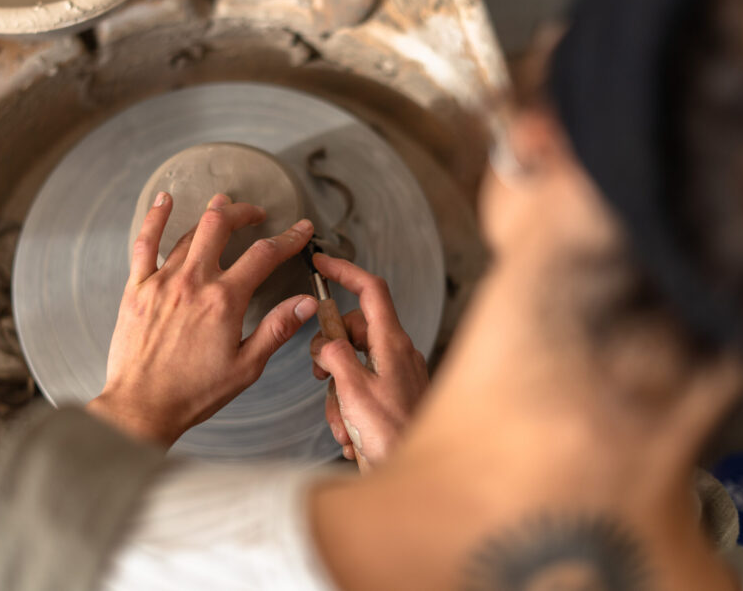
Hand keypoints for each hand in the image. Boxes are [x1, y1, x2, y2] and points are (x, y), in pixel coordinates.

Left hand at [88, 192, 318, 445]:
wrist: (142, 407)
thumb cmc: (194, 393)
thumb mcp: (246, 367)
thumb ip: (276, 329)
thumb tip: (306, 303)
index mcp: (224, 301)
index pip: (264, 255)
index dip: (288, 238)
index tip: (302, 229)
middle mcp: (193, 282)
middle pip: (221, 226)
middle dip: (244, 212)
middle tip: (256, 214)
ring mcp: (162, 282)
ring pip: (189, 233)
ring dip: (210, 214)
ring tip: (224, 205)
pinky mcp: (137, 289)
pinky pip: (144, 244)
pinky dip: (155, 218)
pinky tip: (163, 200)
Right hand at [310, 254, 428, 465]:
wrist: (421, 478)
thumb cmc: (393, 438)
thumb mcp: (353, 392)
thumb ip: (334, 356)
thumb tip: (326, 342)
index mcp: (392, 344)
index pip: (370, 290)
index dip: (345, 271)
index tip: (322, 263)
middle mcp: (399, 353)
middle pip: (354, 329)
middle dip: (330, 353)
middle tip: (321, 377)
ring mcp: (399, 374)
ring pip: (354, 363)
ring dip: (338, 393)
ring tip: (344, 423)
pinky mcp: (395, 394)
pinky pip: (362, 387)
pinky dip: (349, 407)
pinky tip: (352, 434)